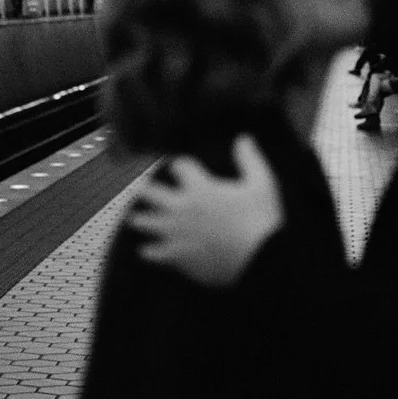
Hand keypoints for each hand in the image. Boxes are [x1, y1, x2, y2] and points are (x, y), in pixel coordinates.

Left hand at [128, 136, 283, 286]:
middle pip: (151, 193)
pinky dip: (148, 251)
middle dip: (145, 189)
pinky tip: (145, 251)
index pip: (179, 166)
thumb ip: (249, 159)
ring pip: (146, 223)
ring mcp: (177, 234)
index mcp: (201, 188)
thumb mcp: (262, 184)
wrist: (261, 261)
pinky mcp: (178, 257)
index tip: (178, 167)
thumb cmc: (262, 221)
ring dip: (140, 220)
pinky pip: (153, 253)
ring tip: (135, 219)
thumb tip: (243, 137)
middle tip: (141, 189)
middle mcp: (183, 208)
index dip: (180, 165)